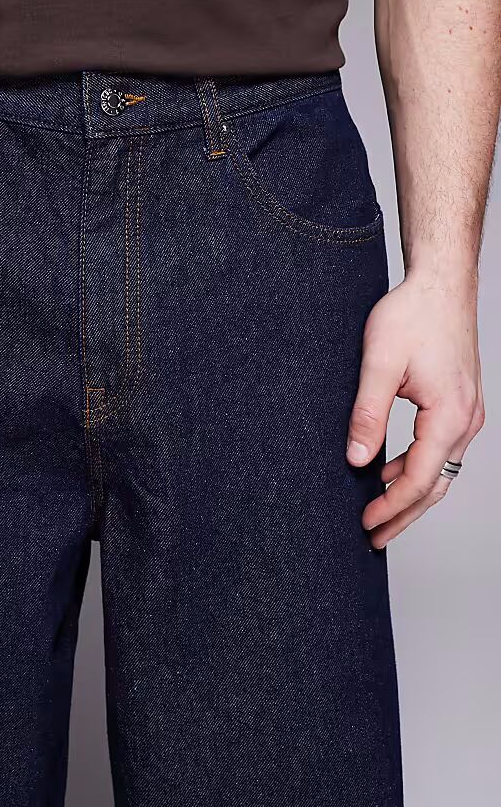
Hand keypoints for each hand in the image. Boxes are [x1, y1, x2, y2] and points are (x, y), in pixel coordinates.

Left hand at [346, 273, 483, 548]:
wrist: (440, 285)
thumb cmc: (411, 316)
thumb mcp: (379, 363)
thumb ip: (367, 413)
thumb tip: (356, 459)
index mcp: (448, 415)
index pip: (421, 479)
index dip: (392, 507)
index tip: (365, 524)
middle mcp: (465, 420)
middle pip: (436, 485)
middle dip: (403, 514)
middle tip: (373, 537)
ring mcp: (467, 413)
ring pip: (441, 470)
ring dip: (410, 493)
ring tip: (377, 511)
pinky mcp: (459, 404)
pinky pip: (441, 450)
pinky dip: (417, 468)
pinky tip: (390, 472)